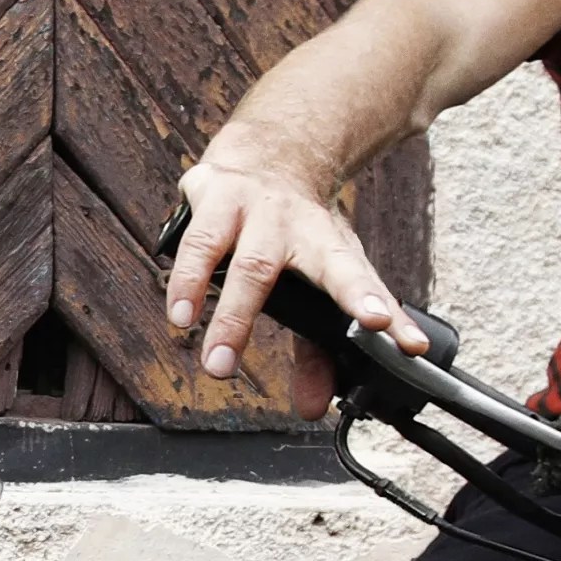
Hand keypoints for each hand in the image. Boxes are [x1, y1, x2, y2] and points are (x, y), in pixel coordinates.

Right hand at [165, 151, 432, 420]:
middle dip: (237, 317)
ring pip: (214, 248)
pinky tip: (178, 309)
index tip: (382, 327)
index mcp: (323, 241)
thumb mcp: (323, 275)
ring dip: (195, 291)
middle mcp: (282, 220)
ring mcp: (243, 203)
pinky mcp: (209, 190)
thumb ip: (319, 348)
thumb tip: (313, 408)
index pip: (348, 272)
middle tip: (221, 369)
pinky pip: (188, 238)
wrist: (273, 152)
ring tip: (187, 335)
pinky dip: (181, 278)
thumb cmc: (302, 229)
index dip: (365, 298)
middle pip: (260, 267)